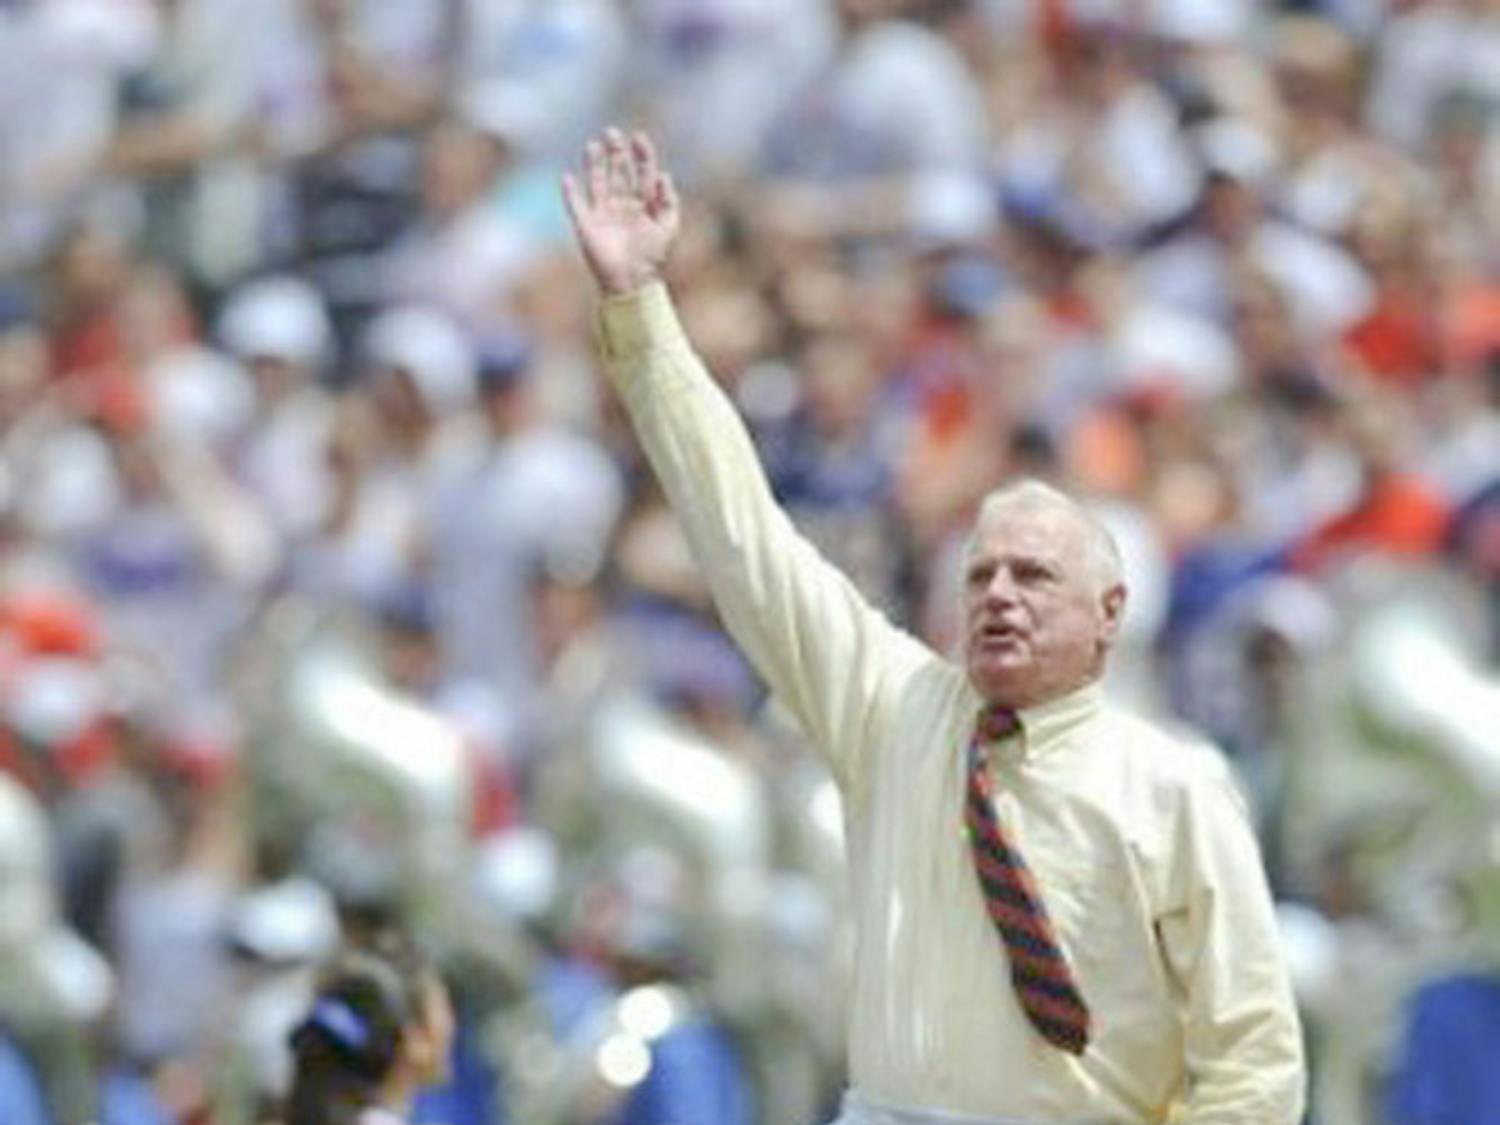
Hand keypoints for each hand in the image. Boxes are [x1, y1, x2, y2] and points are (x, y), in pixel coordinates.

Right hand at [562, 127, 679, 296]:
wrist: (633, 281)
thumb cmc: (654, 256)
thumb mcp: (669, 226)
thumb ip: (669, 200)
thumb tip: (663, 174)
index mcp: (643, 202)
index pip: (642, 171)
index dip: (641, 153)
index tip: (638, 137)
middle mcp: (622, 203)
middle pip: (618, 171)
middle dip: (616, 151)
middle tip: (612, 133)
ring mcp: (603, 213)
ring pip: (597, 181)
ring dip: (594, 163)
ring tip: (593, 144)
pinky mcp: (586, 226)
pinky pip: (575, 206)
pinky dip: (570, 193)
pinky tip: (567, 177)